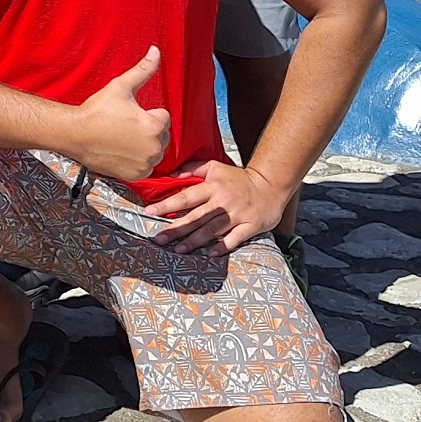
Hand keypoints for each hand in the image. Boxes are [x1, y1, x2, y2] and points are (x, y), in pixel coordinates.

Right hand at [63, 48, 169, 182]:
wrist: (74, 134)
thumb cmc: (97, 110)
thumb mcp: (121, 86)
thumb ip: (143, 70)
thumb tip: (156, 51)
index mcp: (154, 125)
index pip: (164, 117)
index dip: (147, 113)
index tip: (129, 114)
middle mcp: (154, 147)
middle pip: (162, 135)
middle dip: (148, 130)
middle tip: (125, 126)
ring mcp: (145, 163)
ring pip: (154, 151)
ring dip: (145, 146)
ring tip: (123, 138)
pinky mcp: (136, 175)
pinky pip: (146, 167)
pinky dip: (138, 161)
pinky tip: (122, 152)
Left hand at [145, 158, 288, 252]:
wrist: (270, 184)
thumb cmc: (239, 178)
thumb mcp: (216, 167)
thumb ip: (193, 169)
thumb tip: (171, 173)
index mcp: (213, 186)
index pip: (186, 196)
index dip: (167, 205)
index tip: (150, 212)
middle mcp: (223, 201)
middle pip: (196, 217)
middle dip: (176, 229)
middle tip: (159, 239)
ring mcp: (237, 214)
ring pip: (212, 229)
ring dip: (195, 240)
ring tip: (178, 250)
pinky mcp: (251, 225)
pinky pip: (235, 238)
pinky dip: (223, 246)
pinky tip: (210, 254)